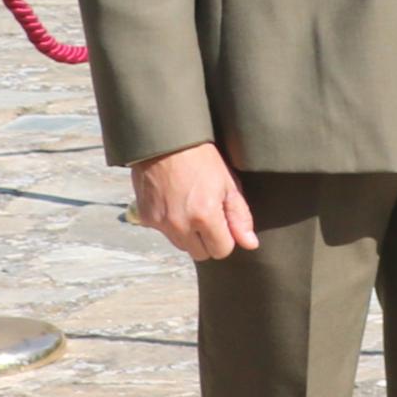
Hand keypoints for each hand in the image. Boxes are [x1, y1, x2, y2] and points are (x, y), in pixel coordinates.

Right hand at [129, 143, 259, 261]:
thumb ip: (240, 217)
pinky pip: (164, 233)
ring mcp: (160, 223)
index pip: (221, 251)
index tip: (225, 222)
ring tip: (192, 207)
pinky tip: (176, 203)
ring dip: (189, 235)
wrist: (166, 142)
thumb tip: (250, 244)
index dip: (226, 238)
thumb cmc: (202, 159)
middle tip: (210, 216)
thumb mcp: (229, 184)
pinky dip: (171, 225)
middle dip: (208, 240)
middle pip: (200, 253)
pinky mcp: (145, 218)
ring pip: (181, 245)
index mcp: (205, 216)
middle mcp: (180, 224)